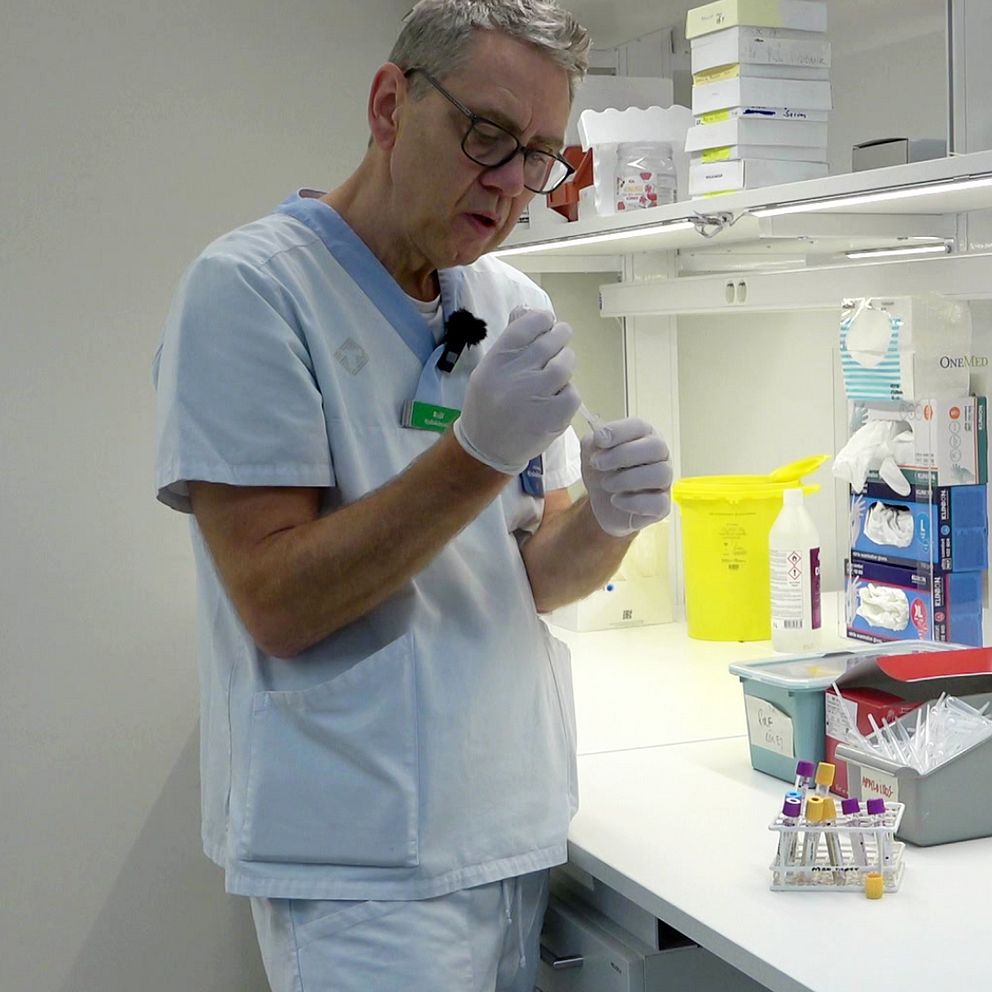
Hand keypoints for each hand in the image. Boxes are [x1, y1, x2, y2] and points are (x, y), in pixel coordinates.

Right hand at [454, 307, 580, 473]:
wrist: (486, 448)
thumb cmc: (488, 404)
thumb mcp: (489, 369)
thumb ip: (510, 342)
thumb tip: (528, 310)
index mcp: (498, 359)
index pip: (528, 324)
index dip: (544, 319)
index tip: (547, 323)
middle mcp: (516, 374)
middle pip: (552, 341)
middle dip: (560, 337)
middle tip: (560, 341)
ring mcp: (536, 395)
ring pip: (565, 365)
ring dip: (565, 364)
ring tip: (556, 373)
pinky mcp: (553, 416)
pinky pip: (572, 393)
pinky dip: (567, 393)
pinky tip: (555, 399)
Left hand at [581, 417, 672, 536]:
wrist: (601, 503)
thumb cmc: (603, 471)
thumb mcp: (591, 452)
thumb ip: (594, 441)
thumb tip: (600, 436)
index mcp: (644, 436)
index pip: (640, 426)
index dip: (619, 431)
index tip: (599, 440)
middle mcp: (659, 456)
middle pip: (656, 447)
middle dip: (622, 455)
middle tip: (598, 464)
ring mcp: (664, 481)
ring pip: (660, 474)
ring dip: (627, 479)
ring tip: (607, 484)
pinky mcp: (661, 505)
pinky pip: (658, 502)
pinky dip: (632, 502)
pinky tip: (616, 500)